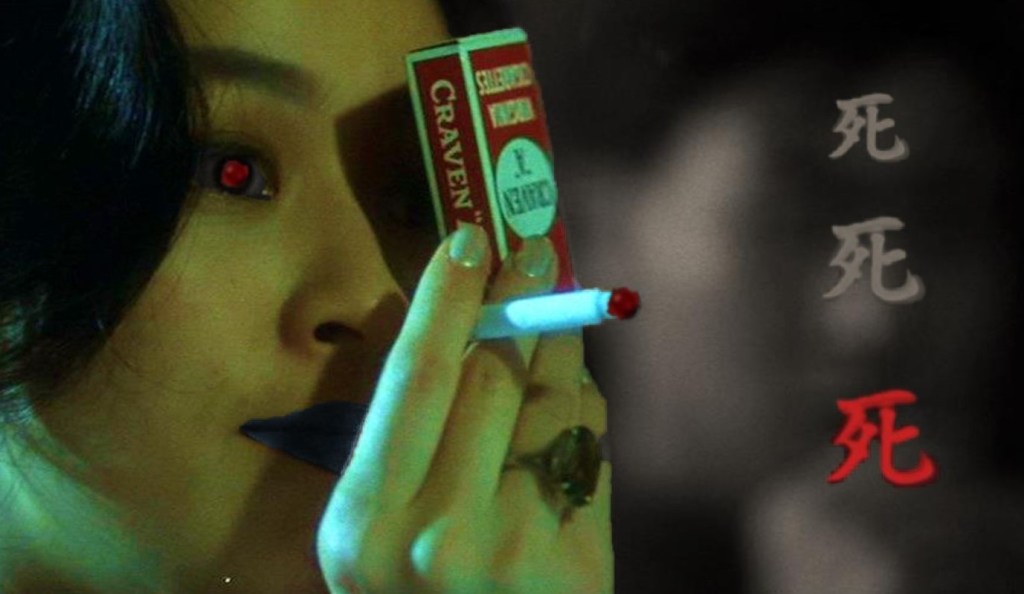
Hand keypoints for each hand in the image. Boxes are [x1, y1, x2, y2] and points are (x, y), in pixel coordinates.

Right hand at [317, 224, 612, 593]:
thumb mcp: (367, 537)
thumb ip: (399, 443)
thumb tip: (452, 328)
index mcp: (364, 523)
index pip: (414, 376)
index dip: (445, 297)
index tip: (470, 237)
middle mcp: (438, 536)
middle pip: (493, 376)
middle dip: (519, 300)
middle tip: (535, 251)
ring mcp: (518, 551)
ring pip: (555, 401)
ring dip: (561, 345)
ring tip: (558, 314)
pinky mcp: (580, 564)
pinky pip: (592, 447)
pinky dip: (583, 408)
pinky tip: (570, 399)